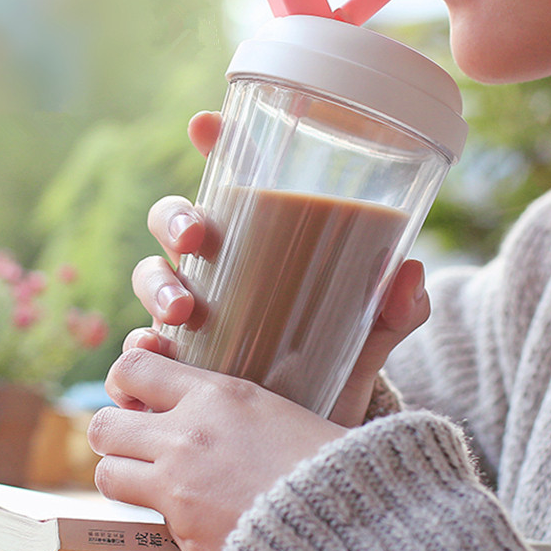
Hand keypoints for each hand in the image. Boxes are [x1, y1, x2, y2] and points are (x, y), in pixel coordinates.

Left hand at [88, 348, 344, 550]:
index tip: (135, 391)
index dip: (125, 379)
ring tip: (153, 476)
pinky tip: (199, 509)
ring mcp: (179, 489)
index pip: (132, 368)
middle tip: (137, 439)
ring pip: (108, 475)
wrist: (343, 513)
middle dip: (115, 432)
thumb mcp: (265, 404)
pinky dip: (167, 516)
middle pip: (104, 425)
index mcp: (213, 395)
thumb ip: (215, 401)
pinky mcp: (184, 535)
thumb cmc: (315, 452)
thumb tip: (182, 402)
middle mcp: (186, 437)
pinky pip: (152, 519)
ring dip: (125, 474)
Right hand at [130, 110, 429, 426]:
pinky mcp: (176, 362)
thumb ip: (394, 308)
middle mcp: (215, 270)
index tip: (205, 123)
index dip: (214, 146)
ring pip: (151, 277)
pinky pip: (141, 347)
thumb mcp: (368, 332)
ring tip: (181, 310)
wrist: (316, 427)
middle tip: (194, 240)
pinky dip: (138, 347)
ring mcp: (189, 313)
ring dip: (155, 285)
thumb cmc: (337, 361)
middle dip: (174, 220)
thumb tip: (411, 273)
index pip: (230, 184)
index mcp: (257, 244)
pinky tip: (151, 354)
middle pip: (175, 223)